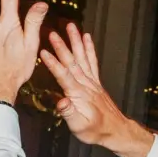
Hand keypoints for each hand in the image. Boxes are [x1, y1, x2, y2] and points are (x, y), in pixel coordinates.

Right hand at [39, 22, 154, 156]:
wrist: (114, 129)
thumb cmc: (95, 129)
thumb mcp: (79, 126)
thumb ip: (69, 113)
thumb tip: (60, 101)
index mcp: (78, 94)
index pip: (63, 75)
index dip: (53, 64)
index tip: (43, 53)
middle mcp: (85, 84)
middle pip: (72, 62)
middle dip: (61, 46)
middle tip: (52, 33)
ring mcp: (91, 81)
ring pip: (82, 57)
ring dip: (75, 41)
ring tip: (70, 27)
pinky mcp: (95, 81)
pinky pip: (92, 60)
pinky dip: (89, 48)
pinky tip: (86, 38)